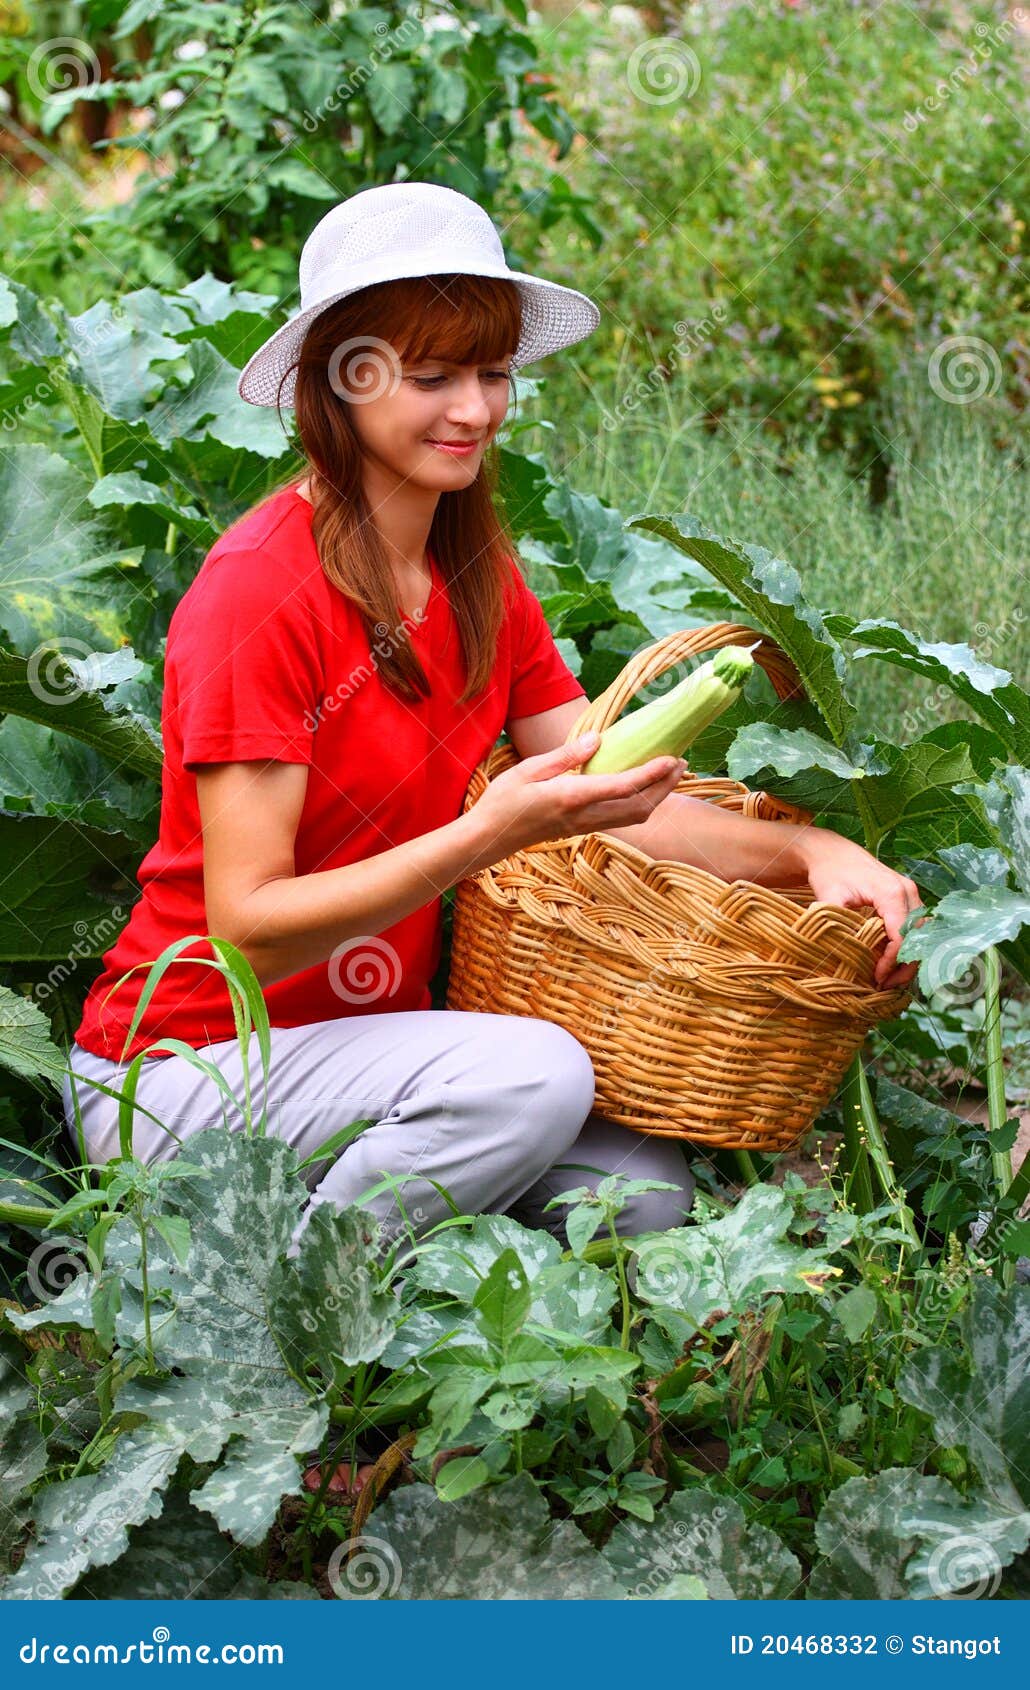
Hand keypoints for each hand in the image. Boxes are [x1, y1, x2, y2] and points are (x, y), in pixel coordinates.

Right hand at [476, 731, 687, 857]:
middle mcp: (583, 816)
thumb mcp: (527, 770)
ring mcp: (584, 826)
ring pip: (634, 818)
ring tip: (670, 773)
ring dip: (657, 797)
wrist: (489, 838)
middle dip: (665, 787)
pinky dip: (641, 803)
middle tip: (682, 762)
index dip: (651, 774)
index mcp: (570, 798)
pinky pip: (621, 819)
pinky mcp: (582, 829)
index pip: (621, 787)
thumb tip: (598, 740)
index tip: (671, 758)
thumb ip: (565, 756)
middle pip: (638, 807)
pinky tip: (644, 787)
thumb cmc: (502, 801)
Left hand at [797, 831, 925, 988]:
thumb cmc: (829, 873)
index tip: (876, 978)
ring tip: (888, 977)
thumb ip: (838, 924)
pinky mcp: (907, 897)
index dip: (892, 962)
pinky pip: (915, 927)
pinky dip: (907, 946)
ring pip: (921, 934)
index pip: (901, 936)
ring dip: (908, 957)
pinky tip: (890, 961)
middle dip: (904, 965)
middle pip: (918, 937)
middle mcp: (908, 892)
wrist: (832, 852)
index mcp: (891, 892)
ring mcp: (910, 893)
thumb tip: (841, 955)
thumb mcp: (829, 898)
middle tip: (885, 985)